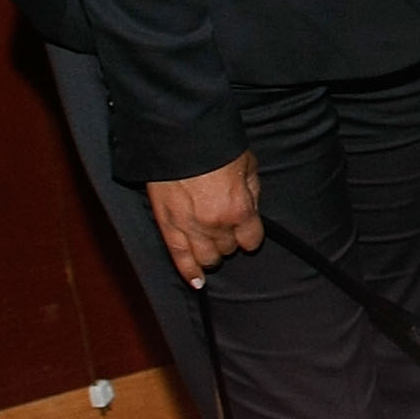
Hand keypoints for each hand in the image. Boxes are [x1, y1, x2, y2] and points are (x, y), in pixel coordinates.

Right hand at [147, 151, 262, 286]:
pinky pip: (179, 258)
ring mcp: (189, 228)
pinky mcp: (167, 226)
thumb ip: (252, 190)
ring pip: (207, 258)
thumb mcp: (247, 163)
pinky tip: (197, 282)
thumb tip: (252, 207)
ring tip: (212, 244)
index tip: (248, 229)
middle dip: (230, 239)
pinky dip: (189, 272)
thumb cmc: (215, 146)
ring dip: (212, 253)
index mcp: (238, 209)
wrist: (178, 136)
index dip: (251, 234)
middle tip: (226, 226)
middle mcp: (215, 225)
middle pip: (228, 249)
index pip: (251, 240)